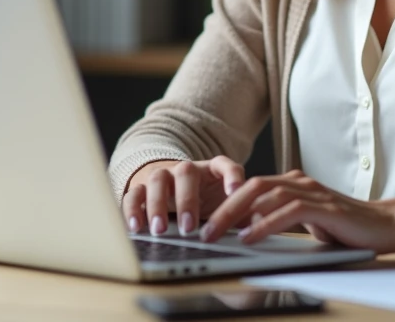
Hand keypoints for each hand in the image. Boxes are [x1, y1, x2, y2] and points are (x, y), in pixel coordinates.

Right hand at [123, 156, 244, 237]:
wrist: (170, 188)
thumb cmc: (204, 200)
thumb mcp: (222, 205)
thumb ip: (240, 213)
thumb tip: (260, 223)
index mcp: (211, 170)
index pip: (224, 164)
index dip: (231, 175)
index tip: (237, 191)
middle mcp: (186, 169)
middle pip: (186, 172)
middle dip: (187, 200)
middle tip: (189, 228)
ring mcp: (162, 176)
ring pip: (158, 179)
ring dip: (158, 205)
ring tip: (159, 230)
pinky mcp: (141, 187)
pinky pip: (134, 193)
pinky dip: (133, 209)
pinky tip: (136, 228)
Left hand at [198, 169, 394, 250]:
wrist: (384, 226)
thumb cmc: (344, 227)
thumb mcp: (305, 223)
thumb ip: (280, 219)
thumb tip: (246, 231)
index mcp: (293, 183)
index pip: (250, 187)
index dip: (224, 202)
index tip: (204, 222)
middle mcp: (300, 182)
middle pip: (252, 186)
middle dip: (223, 207)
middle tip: (201, 229)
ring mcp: (313, 192)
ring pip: (265, 195)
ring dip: (236, 215)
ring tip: (217, 234)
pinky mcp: (325, 207)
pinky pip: (289, 211)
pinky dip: (265, 223)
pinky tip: (250, 236)